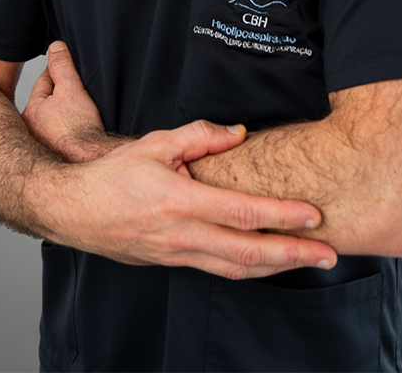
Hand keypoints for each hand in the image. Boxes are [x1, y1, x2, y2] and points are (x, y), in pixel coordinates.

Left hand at [22, 41, 112, 160]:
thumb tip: (55, 46)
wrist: (91, 163)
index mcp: (30, 112)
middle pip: (48, 100)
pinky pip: (61, 134)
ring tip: (82, 113)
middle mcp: (30, 131)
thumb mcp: (71, 89)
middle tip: (79, 92)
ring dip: (65, 112)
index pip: (44, 81)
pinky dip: (69, 129)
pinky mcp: (55, 156)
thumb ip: (62, 66)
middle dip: (62, 93)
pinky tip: (81, 130)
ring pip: (54, 117)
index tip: (73, 70)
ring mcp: (41, 145)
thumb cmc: (79, 130)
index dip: (60, 72)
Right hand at [38, 118, 338, 279]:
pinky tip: (266, 264)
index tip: (314, 217)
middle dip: (294, 255)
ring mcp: (178, 255)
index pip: (243, 215)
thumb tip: (238, 132)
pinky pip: (219, 270)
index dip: (282, 217)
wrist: (72, 211)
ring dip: (277, 268)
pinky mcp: (172, 263)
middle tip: (329, 254)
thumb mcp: (154, 144)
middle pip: (249, 253)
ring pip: (237, 269)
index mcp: (180, 203)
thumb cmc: (111, 176)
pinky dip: (249, 269)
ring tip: (308, 261)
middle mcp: (183, 236)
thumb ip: (199, 136)